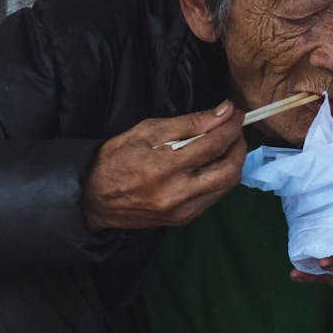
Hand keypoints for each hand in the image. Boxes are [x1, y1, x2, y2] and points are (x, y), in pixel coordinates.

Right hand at [83, 101, 246, 230]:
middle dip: (239, 146)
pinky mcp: (183, 220)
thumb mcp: (148, 130)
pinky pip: (214, 197)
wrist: (93, 197)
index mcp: (163, 166)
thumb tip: (223, 113)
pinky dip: (219, 178)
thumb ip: (189, 123)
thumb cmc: (116, 158)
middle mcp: (176, 193)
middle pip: (229, 170)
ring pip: (226, 186)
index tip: (236, 114)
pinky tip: (211, 165)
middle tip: (235, 130)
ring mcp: (182, 210)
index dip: (231, 126)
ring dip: (233, 162)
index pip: (213, 144)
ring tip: (225, 145)